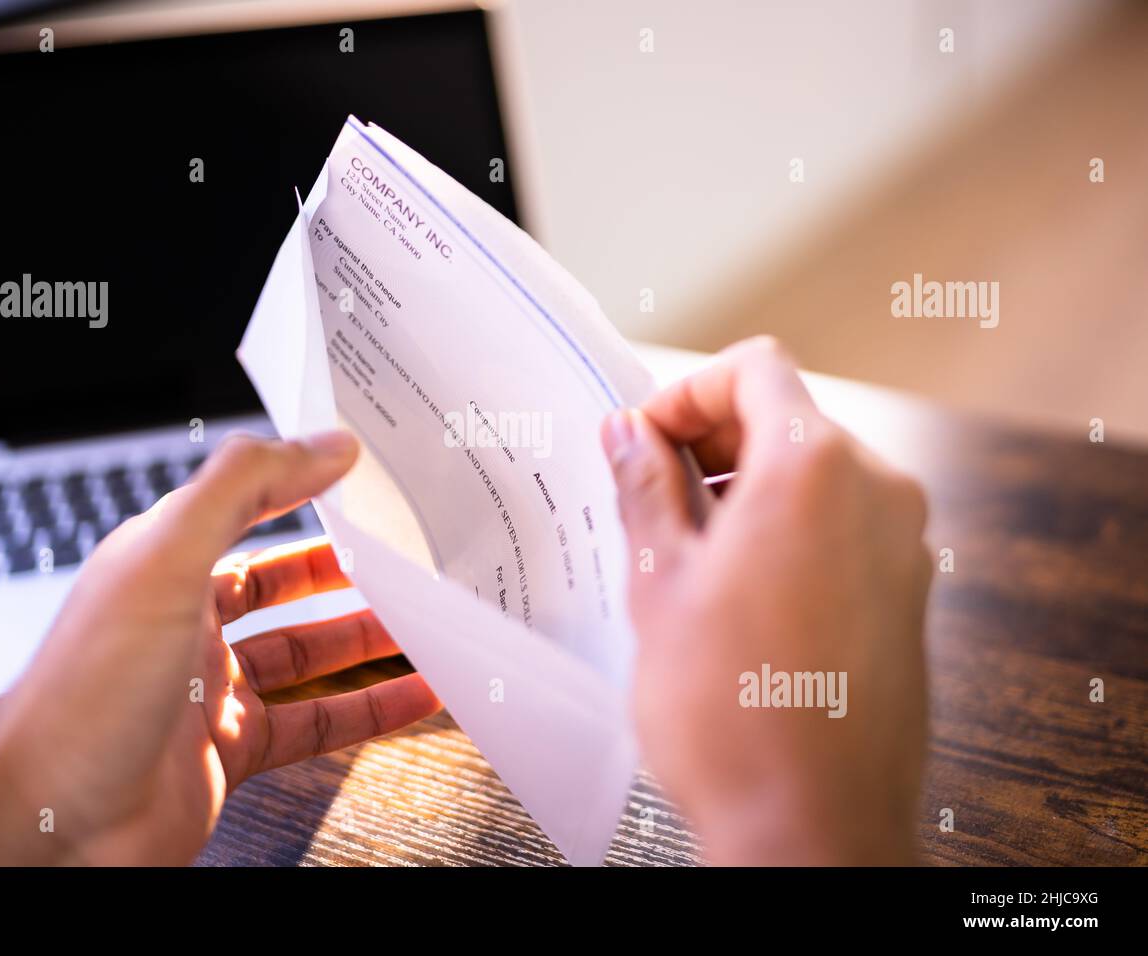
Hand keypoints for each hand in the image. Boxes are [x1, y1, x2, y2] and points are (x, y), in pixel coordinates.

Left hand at [0, 433, 439, 864]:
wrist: (51, 832)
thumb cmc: (83, 699)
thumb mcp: (165, 561)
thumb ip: (241, 489)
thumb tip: (321, 445)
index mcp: (161, 565)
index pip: (240, 506)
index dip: (297, 482)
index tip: (356, 469)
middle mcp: (184, 623)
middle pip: (279, 583)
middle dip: (342, 567)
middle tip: (398, 554)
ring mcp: (208, 690)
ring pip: (304, 653)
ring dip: (365, 638)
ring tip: (424, 621)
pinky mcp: (229, 751)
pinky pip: (314, 721)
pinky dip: (368, 710)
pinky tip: (410, 699)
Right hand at [601, 337, 930, 864]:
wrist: (811, 828)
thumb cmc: (730, 714)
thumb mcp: (659, 585)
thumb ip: (644, 489)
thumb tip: (626, 434)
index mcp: (813, 468)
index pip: (753, 368)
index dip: (686, 393)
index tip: (643, 439)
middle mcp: (877, 491)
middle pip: (788, 416)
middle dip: (711, 441)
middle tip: (648, 492)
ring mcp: (903, 544)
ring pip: (815, 473)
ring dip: (746, 488)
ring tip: (684, 552)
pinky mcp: (909, 592)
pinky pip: (843, 525)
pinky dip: (787, 528)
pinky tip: (736, 590)